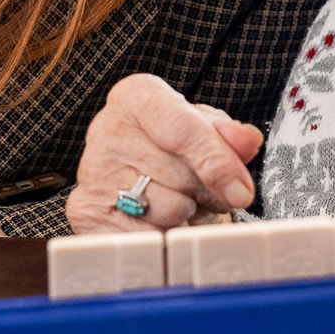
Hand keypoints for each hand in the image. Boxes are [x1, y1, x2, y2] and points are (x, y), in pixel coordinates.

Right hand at [67, 74, 262, 234]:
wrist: (135, 176)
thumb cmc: (175, 149)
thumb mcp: (208, 132)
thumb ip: (230, 136)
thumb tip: (247, 141)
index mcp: (137, 97)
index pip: (182, 130)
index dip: (218, 163)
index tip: (242, 191)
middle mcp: (107, 129)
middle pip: (181, 175)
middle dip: (205, 190)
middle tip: (200, 187)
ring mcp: (93, 172)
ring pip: (167, 209)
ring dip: (186, 214)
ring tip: (177, 200)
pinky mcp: (87, 212)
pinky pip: (147, 237)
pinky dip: (165, 236)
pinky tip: (159, 220)